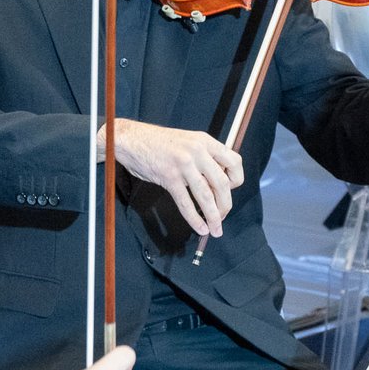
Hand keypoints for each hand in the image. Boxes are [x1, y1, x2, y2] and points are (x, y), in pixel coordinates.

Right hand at [104, 119, 242, 237]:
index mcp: (205, 141)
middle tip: (223, 217)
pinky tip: (200, 228)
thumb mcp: (188, 141)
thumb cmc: (159, 143)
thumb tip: (219, 182)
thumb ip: (204, 157)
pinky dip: (195, 219)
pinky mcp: (169, 177)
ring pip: (206, 196)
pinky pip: (186, 203)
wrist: (132, 139)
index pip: (234, 161)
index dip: (236, 179)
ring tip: (215, 229)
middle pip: (222, 183)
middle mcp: (197, 151)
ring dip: (213, 217)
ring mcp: (183, 164)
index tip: (230, 190)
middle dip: (225, 205)